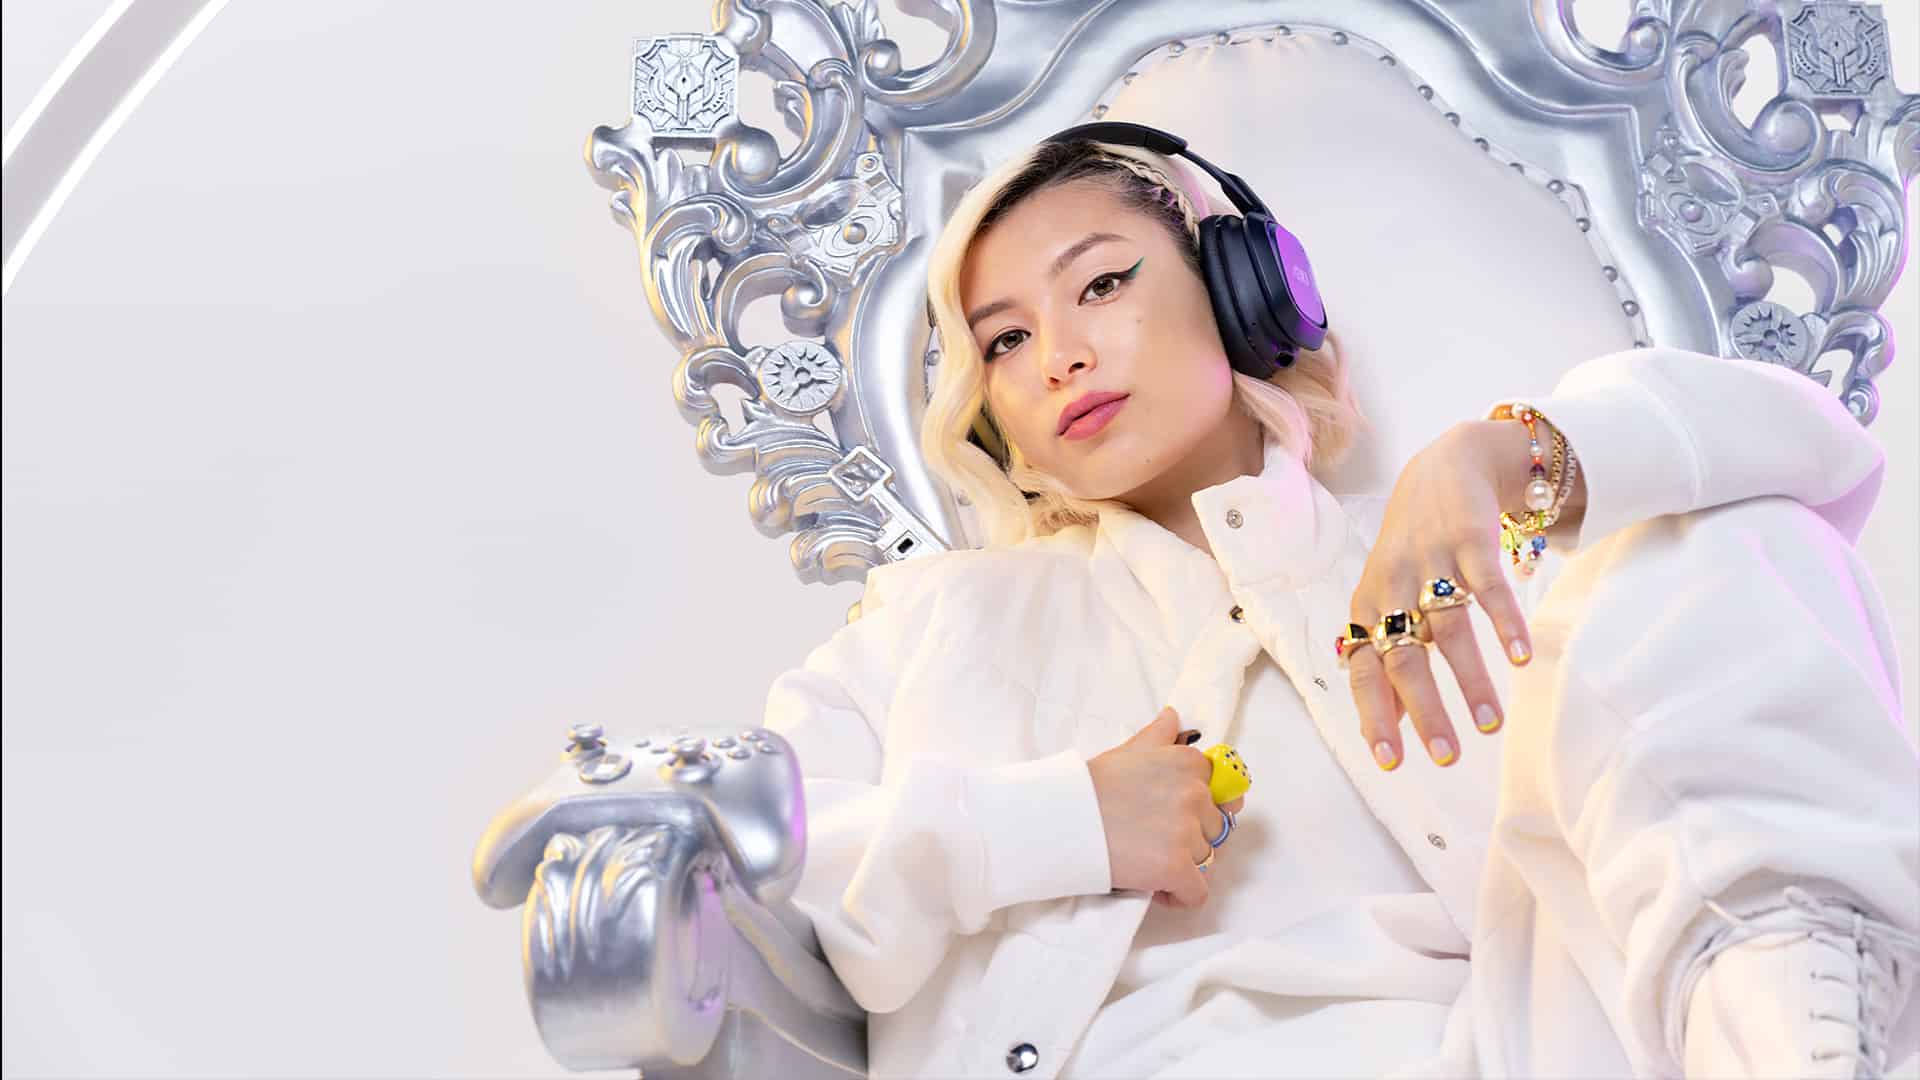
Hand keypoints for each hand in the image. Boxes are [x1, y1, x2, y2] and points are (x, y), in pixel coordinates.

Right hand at [1087, 707, 1244, 908]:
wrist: (1061, 819)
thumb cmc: (1090, 787)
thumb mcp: (1129, 751)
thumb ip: (1159, 735)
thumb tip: (1174, 717)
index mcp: (1188, 763)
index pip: (1222, 793)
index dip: (1201, 810)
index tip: (1175, 817)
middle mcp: (1195, 793)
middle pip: (1216, 829)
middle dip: (1192, 838)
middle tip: (1155, 838)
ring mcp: (1187, 831)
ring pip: (1205, 860)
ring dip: (1181, 865)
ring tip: (1147, 860)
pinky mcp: (1176, 867)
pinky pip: (1196, 893)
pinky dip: (1179, 896)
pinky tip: (1156, 888)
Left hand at [1347, 420, 1552, 769]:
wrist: (1444, 469)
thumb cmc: (1412, 552)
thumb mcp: (1387, 600)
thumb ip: (1387, 659)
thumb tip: (1385, 725)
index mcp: (1367, 607)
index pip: (1364, 671)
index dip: (1375, 715)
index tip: (1391, 762)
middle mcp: (1391, 587)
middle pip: (1404, 657)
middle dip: (1425, 711)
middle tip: (1446, 757)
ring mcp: (1429, 562)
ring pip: (1448, 629)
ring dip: (1470, 680)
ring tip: (1491, 725)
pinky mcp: (1468, 541)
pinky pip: (1487, 587)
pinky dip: (1504, 622)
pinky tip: (1521, 657)